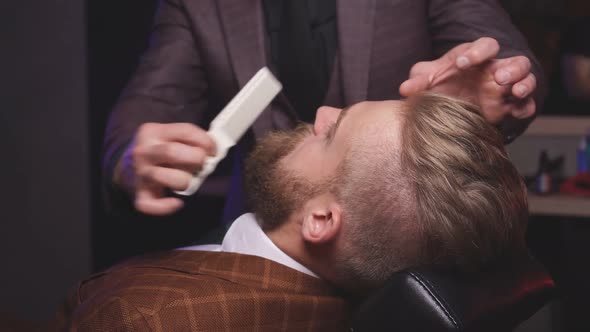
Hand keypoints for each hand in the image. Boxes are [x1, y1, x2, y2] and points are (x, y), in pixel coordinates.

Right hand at [115, 123, 215, 215]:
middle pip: (172, 152)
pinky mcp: (139, 194)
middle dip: (196, 159)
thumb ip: (188, 139)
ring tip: (186, 180)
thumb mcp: (168, 136)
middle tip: (200, 165)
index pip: (185, 131)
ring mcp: (140, 173)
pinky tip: (176, 203)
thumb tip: (213, 150)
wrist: (126, 167)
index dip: (205, 141)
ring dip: (184, 181)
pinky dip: (166, 207)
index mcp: (153, 131)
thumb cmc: (158, 152)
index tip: (213, 151)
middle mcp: (144, 151)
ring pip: (167, 177)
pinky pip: (151, 204)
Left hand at [400, 37, 536, 124]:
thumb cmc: (441, 85)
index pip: (485, 46)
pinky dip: (525, 107)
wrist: (449, 108)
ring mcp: (505, 88)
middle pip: (516, 60)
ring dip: (524, 83)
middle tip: (500, 77)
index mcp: (477, 57)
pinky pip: (526, 104)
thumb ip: (418, 82)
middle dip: (512, 67)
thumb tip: (404, 89)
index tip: (461, 64)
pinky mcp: (508, 107)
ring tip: (514, 91)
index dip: (476, 52)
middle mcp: (495, 70)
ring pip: (526, 78)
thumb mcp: (427, 81)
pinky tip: (516, 112)